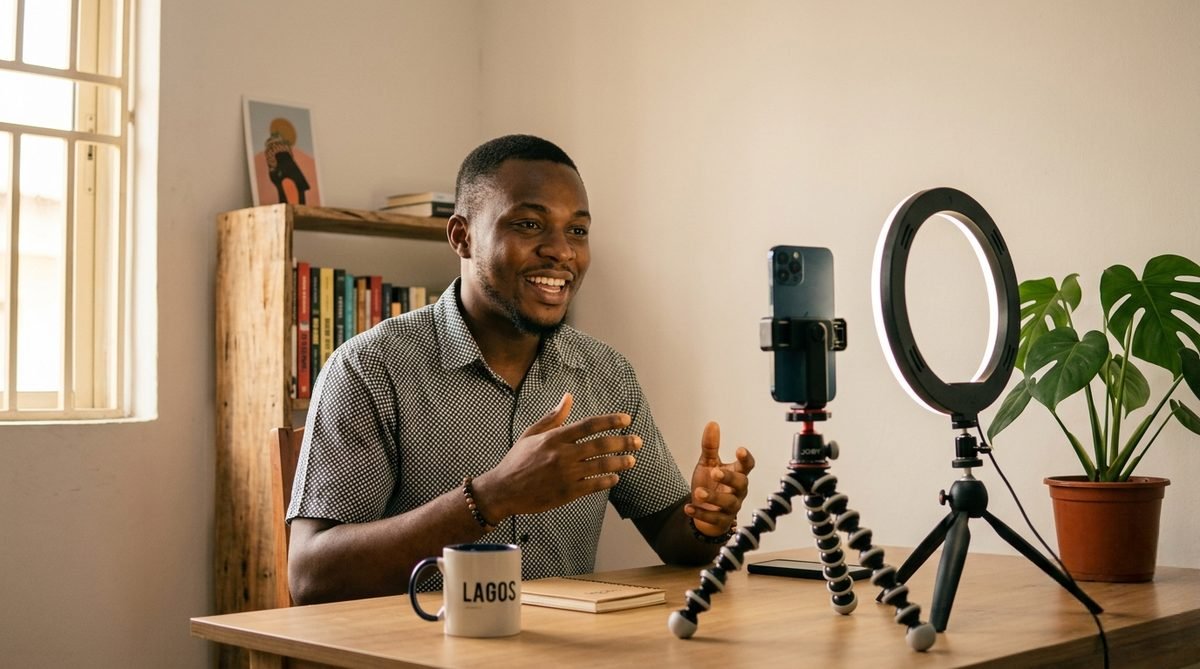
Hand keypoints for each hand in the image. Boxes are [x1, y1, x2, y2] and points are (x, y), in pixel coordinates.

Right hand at [476, 393, 641, 519]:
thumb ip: (553, 417)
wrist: (503, 490)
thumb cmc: (517, 460)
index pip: (590, 425)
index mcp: (555, 437)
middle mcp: (563, 454)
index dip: (611, 421)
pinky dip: (607, 481)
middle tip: (637, 441)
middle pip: (601, 444)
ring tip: (631, 460)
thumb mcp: (531, 434)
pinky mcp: (567, 493)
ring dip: (620, 462)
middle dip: (623, 441)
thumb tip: (568, 397)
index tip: (626, 419)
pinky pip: (594, 485)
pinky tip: (615, 478)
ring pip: (601, 465)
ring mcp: (566, 474)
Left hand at [686, 422, 754, 536]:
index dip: (745, 459)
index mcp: (736, 474)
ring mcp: (731, 507)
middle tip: (715, 471)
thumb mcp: (708, 463)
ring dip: (714, 496)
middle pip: (741, 483)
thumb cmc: (711, 483)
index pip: (747, 466)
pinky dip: (701, 513)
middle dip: (729, 477)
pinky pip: (713, 518)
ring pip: (728, 502)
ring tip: (698, 492)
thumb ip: (710, 446)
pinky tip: (688, 507)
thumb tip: (712, 424)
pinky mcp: (721, 521)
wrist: (704, 510)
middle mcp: (737, 491)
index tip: (740, 450)